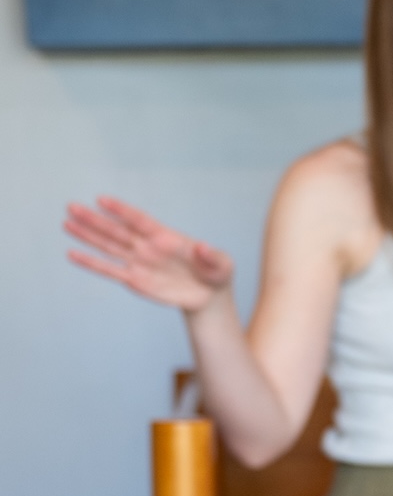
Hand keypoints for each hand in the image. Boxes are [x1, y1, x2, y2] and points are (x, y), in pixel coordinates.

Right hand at [65, 197, 233, 311]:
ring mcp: (139, 262)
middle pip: (117, 231)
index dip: (122, 211)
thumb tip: (202, 247)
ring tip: (66, 223)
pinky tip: (72, 254)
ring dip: (87, 236)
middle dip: (94, 220)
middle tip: (71, 206)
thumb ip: (213, 256)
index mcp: (167, 237)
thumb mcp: (223, 265)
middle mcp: (148, 247)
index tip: (102, 200)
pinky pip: (110, 271)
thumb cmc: (217, 273)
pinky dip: (92, 264)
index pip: (140, 220)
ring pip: (108, 247)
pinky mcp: (134, 280)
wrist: (209, 296)